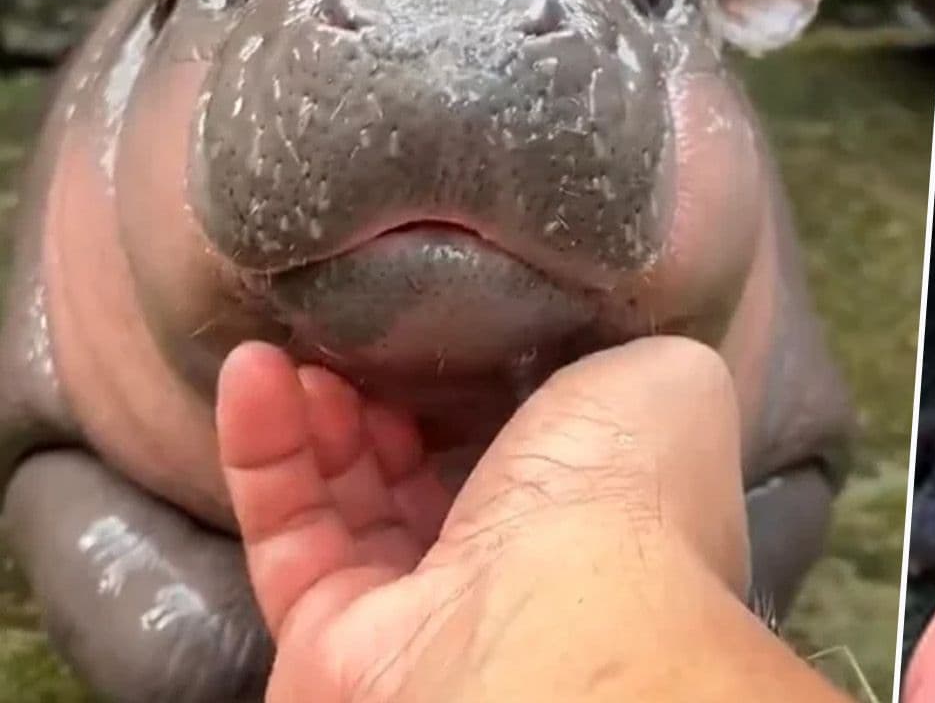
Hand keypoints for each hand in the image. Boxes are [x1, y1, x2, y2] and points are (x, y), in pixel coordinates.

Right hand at [217, 336, 835, 701]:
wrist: (549, 625)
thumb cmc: (627, 492)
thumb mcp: (667, 377)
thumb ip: (620, 352)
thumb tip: (582, 339)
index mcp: (615, 508)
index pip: (547, 438)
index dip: (490, 370)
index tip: (450, 307)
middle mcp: (524, 568)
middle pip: (439, 467)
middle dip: (394, 390)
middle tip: (361, 324)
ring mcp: (426, 607)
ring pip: (352, 498)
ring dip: (319, 410)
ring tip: (297, 340)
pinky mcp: (330, 640)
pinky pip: (287, 533)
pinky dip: (263, 448)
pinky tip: (254, 370)